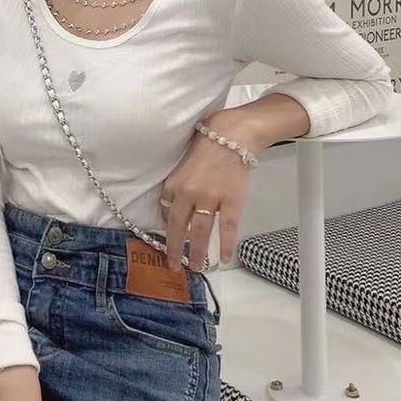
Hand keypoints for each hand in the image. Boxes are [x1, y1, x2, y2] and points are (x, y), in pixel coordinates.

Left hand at [158, 113, 258, 269]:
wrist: (235, 132)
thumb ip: (179, 183)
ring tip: (196, 267)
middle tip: (173, 265)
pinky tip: (223, 258)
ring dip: (196, 253)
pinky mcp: (231, 201)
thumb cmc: (210, 140)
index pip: (166, 211)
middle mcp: (188, 194)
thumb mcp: (184, 161)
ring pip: (199, 232)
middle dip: (174, 249)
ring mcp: (210, 198)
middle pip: (178, 228)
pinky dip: (225, 245)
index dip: (167, 228)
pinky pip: (227, 228)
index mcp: (174, 183)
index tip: (168, 240)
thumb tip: (174, 203)